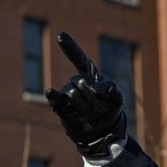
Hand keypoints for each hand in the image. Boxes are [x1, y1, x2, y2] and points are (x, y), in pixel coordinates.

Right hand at [45, 32, 126, 156]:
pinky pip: (55, 99)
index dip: (70, 48)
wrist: (101, 130)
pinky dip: (53, 96)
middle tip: (102, 111)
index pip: (79, 59)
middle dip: (95, 100)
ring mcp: (66, 92)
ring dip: (88, 110)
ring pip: (74, 95)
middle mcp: (76, 81)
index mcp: (90, 76)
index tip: (60, 36)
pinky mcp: (60, 105)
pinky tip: (49, 92)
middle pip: (81, 83)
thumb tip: (97, 88)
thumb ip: (112, 89)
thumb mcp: (117, 98)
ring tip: (94, 117)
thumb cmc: (109, 109)